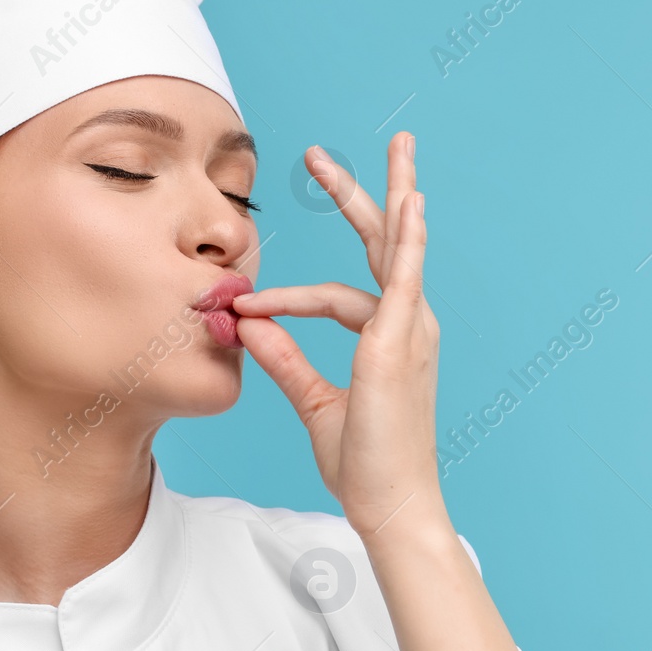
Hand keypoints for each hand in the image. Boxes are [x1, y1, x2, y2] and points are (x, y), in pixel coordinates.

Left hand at [232, 132, 446, 539]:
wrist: (389, 504)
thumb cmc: (364, 464)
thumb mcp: (314, 403)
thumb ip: (284, 359)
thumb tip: (248, 326)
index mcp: (389, 340)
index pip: (334, 298)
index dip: (284, 301)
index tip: (240, 309)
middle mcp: (408, 327)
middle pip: (383, 245)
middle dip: (364, 194)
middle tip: (335, 153)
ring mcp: (411, 331)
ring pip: (396, 247)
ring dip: (392, 194)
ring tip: (399, 146)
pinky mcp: (402, 341)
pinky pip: (406, 277)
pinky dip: (408, 238)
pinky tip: (410, 202)